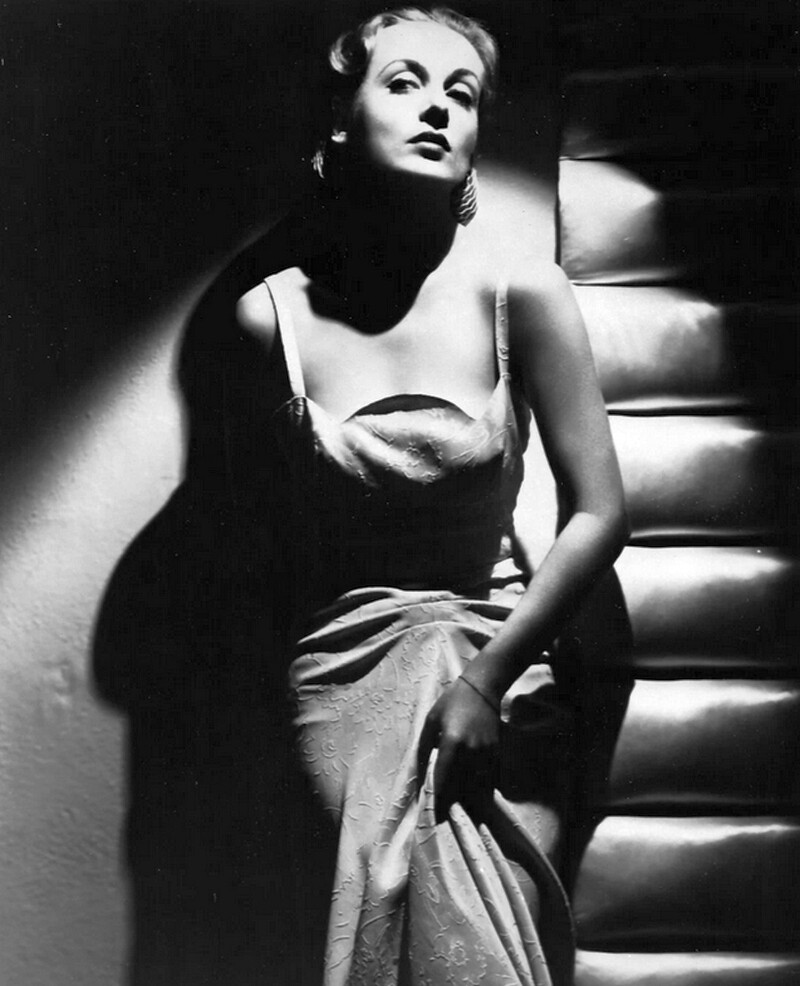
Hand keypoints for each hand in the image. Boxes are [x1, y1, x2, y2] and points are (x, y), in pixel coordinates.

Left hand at [418, 677, 500, 823]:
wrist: (483, 688)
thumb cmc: (452, 701)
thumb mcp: (431, 719)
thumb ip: (424, 745)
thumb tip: (420, 771)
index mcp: (452, 742)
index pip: (444, 778)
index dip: (439, 799)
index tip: (434, 816)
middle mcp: (471, 751)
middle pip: (462, 787)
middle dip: (453, 804)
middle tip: (445, 820)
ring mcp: (486, 753)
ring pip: (478, 786)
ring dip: (469, 801)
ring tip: (461, 815)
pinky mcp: (496, 752)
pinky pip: (488, 778)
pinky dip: (481, 790)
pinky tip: (476, 799)